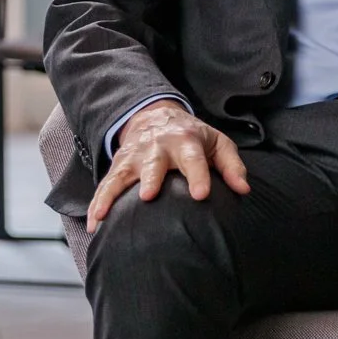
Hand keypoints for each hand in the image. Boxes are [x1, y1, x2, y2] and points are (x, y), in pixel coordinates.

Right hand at [86, 99, 250, 232]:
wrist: (155, 114)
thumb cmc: (192, 136)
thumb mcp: (217, 143)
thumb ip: (232, 165)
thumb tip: (243, 189)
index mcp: (185, 141)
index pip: (194, 158)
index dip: (198, 176)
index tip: (201, 195)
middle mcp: (157, 148)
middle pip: (154, 163)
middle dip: (150, 178)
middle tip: (148, 196)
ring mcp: (135, 157)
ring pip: (121, 175)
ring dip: (112, 194)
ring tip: (103, 216)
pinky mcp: (119, 166)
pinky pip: (106, 185)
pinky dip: (97, 203)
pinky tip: (93, 224)